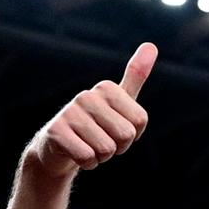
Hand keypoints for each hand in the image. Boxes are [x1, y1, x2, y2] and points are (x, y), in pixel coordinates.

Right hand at [24, 43, 155, 180]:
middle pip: (126, 136)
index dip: (133, 134)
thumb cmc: (96, 124)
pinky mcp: (56, 131)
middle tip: (101, 139)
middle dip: (118, 147)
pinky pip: (88, 158)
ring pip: (107, 149)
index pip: (140, 121)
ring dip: (102, 156)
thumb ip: (135, 76)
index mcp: (107, 88)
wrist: (59, 147)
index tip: (115, 128)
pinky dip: (87, 163)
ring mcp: (69, 112)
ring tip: (88, 145)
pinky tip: (76, 153)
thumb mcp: (119, 101)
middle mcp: (87, 95)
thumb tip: (151, 45)